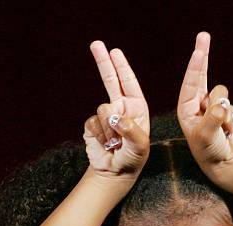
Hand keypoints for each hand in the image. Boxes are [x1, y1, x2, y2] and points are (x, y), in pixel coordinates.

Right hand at [84, 41, 149, 176]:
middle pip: (110, 81)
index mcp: (136, 109)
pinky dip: (99, 136)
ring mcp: (105, 117)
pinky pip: (92, 124)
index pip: (129, 84)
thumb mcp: (140, 147)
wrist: (114, 173)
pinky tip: (105, 144)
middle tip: (96, 44)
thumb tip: (114, 117)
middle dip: (103, 63)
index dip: (122, 68)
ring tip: (115, 143)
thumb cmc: (132, 159)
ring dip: (109, 129)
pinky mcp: (92, 126)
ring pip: (102, 110)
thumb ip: (131, 130)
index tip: (115, 53)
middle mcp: (120, 109)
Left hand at [177, 32, 232, 184]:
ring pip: (222, 93)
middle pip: (201, 75)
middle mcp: (198, 105)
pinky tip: (229, 130)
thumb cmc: (210, 152)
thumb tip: (222, 106)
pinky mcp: (227, 110)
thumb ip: (213, 120)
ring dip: (225, 110)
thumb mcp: (207, 137)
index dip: (195, 66)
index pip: (191, 84)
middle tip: (203, 35)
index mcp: (186, 110)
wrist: (226, 162)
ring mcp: (213, 106)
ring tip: (222, 128)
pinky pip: (232, 105)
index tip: (198, 50)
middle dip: (203, 56)